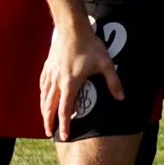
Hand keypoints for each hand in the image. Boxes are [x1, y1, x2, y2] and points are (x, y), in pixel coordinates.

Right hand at [39, 23, 122, 139]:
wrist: (72, 29)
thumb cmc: (89, 46)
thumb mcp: (106, 64)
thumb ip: (113, 82)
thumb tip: (121, 98)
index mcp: (70, 84)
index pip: (65, 110)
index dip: (64, 125)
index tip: (65, 136)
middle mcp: (56, 82)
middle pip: (49, 107)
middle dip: (49, 122)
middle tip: (49, 133)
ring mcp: (50, 74)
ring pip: (44, 97)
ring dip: (44, 110)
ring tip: (46, 119)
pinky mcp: (47, 67)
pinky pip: (42, 86)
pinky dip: (43, 96)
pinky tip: (44, 98)